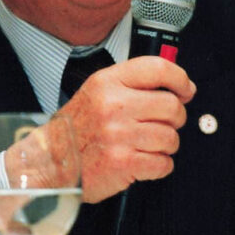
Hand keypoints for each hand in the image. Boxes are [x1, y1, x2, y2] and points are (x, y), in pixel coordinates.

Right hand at [55, 55, 195, 203]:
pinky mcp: (124, 163)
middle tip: (166, 123)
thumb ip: (130, 84)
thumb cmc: (75, 129)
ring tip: (149, 145)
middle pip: (171, 105)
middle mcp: (114, 105)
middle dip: (176, 118)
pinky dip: (160, 166)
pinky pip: (163, 163)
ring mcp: (120, 135)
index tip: (186, 90)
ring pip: (171, 137)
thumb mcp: (96, 92)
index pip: (158, 69)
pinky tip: (145, 162)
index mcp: (108, 83)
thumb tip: (173, 85)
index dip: (180, 79)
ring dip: (166, 144)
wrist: (48, 161)